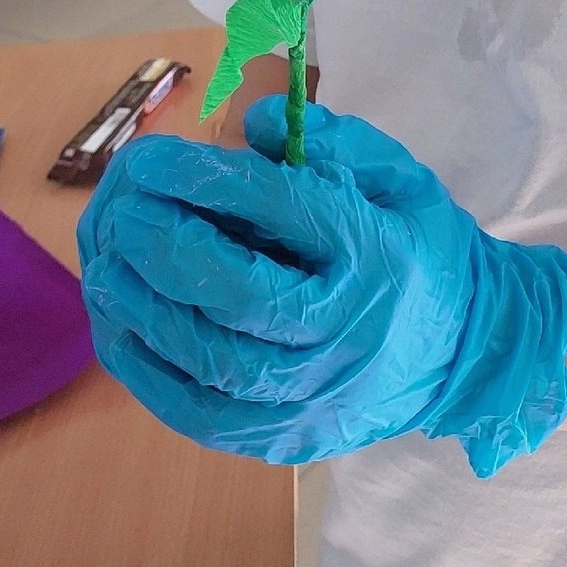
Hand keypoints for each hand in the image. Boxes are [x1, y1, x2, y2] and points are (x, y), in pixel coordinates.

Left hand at [77, 102, 566, 475]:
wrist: (464, 354)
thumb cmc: (421, 248)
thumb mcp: (399, 177)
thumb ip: (333, 143)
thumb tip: (251, 126)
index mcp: (375, 255)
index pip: (280, 211)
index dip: (204, 179)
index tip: (151, 156)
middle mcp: (343, 333)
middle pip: (236, 295)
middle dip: (163, 245)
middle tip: (120, 206)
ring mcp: (312, 398)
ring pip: (209, 361)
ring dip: (142, 308)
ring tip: (102, 262)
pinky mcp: (284, 440)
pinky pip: (198, 414)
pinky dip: (147, 371)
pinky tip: (117, 325)